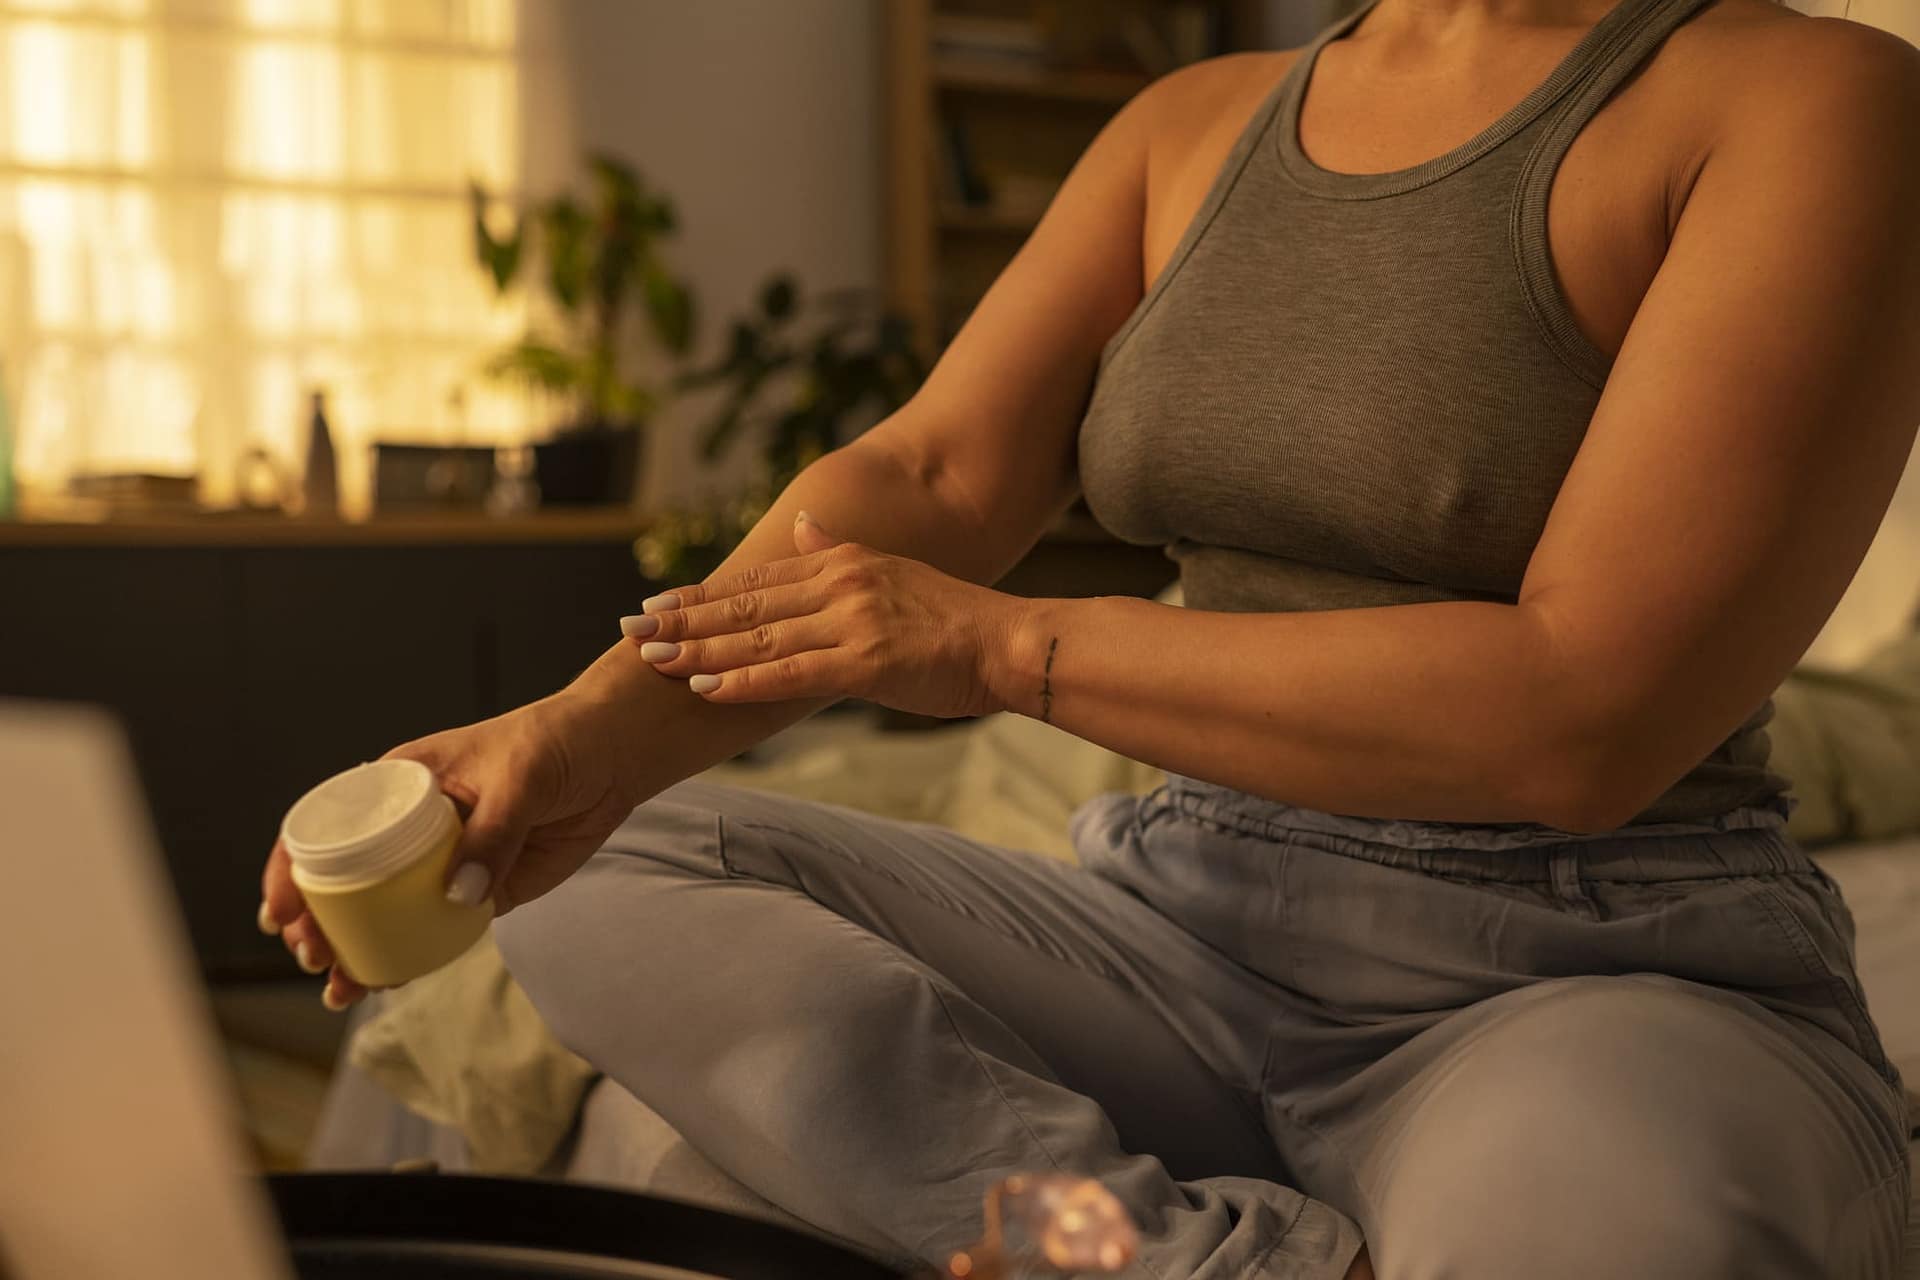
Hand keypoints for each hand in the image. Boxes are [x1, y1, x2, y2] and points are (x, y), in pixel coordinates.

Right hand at [257, 688, 642, 1008]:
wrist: (610, 756)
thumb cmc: (552, 745)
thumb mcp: (518, 778)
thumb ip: (491, 833)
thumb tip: (458, 896)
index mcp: (399, 783)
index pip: (327, 825)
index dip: (293, 868)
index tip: (282, 911)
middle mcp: (410, 826)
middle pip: (346, 880)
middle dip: (318, 922)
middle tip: (313, 957)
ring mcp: (443, 861)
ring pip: (385, 912)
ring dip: (358, 950)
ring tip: (340, 989)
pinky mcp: (482, 889)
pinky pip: (437, 928)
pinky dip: (411, 955)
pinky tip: (389, 981)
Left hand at [623, 510, 1025, 718]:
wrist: (1009, 644)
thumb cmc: (955, 621)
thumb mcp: (892, 570)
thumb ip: (839, 552)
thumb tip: (803, 527)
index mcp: (843, 563)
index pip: (757, 579)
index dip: (702, 593)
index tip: (655, 602)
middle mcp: (840, 584)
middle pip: (746, 605)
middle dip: (684, 619)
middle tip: (631, 629)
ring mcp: (852, 622)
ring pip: (760, 639)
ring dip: (701, 651)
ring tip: (654, 660)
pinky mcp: (866, 662)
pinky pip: (792, 674)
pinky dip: (745, 682)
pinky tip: (707, 689)